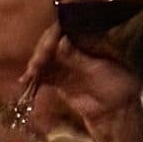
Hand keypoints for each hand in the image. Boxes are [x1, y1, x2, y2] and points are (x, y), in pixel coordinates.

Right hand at [10, 24, 142, 138]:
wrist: (117, 110)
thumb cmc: (117, 85)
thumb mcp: (100, 69)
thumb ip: (78, 57)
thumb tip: (62, 41)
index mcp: (87, 40)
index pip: (64, 31)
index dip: (53, 36)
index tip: (47, 47)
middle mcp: (73, 48)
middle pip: (50, 43)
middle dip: (42, 52)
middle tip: (37, 63)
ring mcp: (65, 63)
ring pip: (44, 58)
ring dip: (35, 64)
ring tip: (31, 74)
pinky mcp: (58, 78)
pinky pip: (42, 74)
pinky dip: (33, 77)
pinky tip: (26, 81)